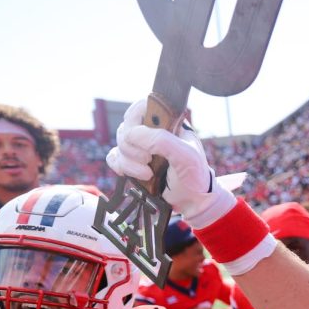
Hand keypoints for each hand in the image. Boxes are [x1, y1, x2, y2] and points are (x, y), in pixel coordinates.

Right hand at [106, 99, 235, 227]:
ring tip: (148, 174)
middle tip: (149, 161)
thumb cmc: (195, 176)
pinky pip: (113, 157)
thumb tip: (133, 134)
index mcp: (168, 123)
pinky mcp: (132, 162)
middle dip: (133, 148)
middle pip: (126, 127)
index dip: (136, 119)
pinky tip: (137, 176)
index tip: (143, 136)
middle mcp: (153, 132)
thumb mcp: (187, 156)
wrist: (193, 201)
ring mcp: (141, 147)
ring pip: (119, 144)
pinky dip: (121, 167)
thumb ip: (163, 141)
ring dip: (130, 162)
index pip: (142, 106)